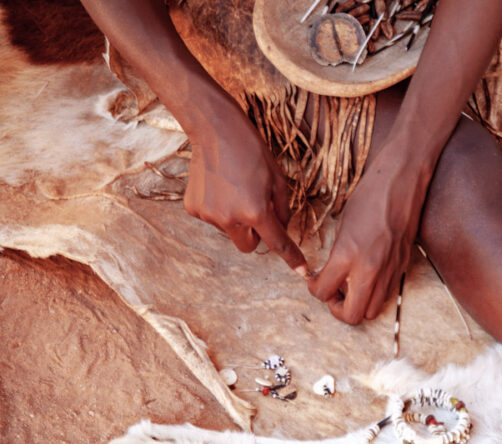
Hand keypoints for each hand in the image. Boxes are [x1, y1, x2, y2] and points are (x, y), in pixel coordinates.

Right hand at [183, 106, 307, 275]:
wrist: (215, 129)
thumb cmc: (252, 150)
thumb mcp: (278, 179)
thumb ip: (282, 210)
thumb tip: (280, 229)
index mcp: (256, 212)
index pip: (278, 244)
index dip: (292, 258)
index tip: (302, 272)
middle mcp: (230, 219)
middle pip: (248, 246)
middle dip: (256, 235)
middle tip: (257, 208)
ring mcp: (209, 216)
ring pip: (230, 231)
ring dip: (236, 219)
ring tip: (235, 188)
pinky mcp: (194, 209)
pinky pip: (214, 220)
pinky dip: (219, 209)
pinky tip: (220, 187)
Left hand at [308, 147, 428, 323]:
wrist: (401, 183)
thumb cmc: (368, 197)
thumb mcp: (343, 225)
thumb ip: (337, 255)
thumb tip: (333, 274)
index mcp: (347, 254)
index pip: (323, 291)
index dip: (314, 289)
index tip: (315, 280)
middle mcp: (369, 268)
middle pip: (351, 316)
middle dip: (337, 309)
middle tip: (333, 292)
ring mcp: (389, 270)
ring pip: (372, 312)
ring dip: (358, 305)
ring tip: (351, 287)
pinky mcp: (402, 267)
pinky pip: (386, 295)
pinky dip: (374, 294)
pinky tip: (367, 276)